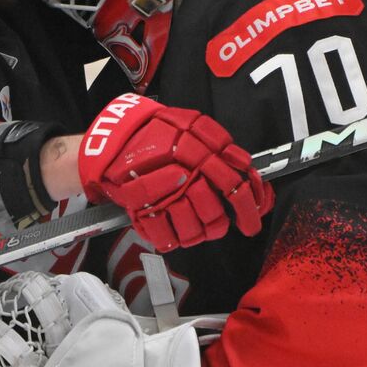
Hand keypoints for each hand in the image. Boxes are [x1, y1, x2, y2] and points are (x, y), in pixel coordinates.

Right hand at [78, 94, 272, 251]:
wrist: (113, 144)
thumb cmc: (157, 135)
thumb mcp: (193, 127)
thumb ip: (222, 147)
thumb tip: (250, 173)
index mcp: (197, 151)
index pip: (234, 184)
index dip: (249, 206)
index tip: (254, 219)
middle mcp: (180, 173)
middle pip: (215, 215)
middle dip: (220, 224)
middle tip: (220, 224)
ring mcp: (160, 196)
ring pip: (195, 231)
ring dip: (199, 232)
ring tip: (195, 224)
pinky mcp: (141, 212)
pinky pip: (168, 240)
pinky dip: (173, 239)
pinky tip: (174, 229)